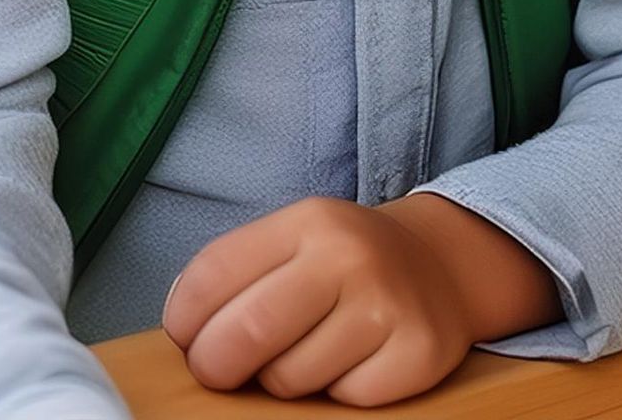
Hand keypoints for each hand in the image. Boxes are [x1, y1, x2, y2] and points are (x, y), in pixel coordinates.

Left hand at [163, 193, 557, 406]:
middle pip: (250, 329)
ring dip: (278, 381)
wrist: (438, 266)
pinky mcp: (419, 356)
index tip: (183, 336)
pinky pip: (345, 401)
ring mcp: (387, 307)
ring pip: (292, 377)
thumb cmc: (343, 260)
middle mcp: (348, 257)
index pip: (217, 271)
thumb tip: (183, 322)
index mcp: (307, 221)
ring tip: (293, 356)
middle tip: (214, 371)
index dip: (185, 316)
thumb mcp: (293, 239)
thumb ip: (240, 271)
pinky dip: (333, 396)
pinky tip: (343, 366)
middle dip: (215, 363)